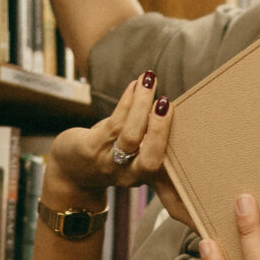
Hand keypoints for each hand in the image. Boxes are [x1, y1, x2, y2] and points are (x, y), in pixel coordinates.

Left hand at [46, 75, 189, 218]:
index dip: (178, 176)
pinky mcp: (90, 148)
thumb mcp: (135, 158)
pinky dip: (126, 102)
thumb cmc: (110, 157)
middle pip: (150, 159)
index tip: (189, 162)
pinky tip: (135, 86)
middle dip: (159, 130)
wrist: (70, 171)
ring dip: (141, 105)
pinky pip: (112, 123)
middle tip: (167, 103)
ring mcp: (109, 162)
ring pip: (130, 135)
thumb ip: (154, 145)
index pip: (166, 180)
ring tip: (150, 80)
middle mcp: (129, 174)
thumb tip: (176, 112)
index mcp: (145, 177)